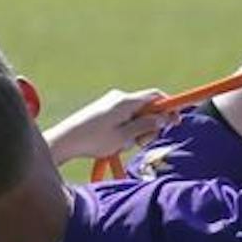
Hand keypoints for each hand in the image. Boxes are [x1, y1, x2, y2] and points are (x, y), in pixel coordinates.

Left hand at [47, 89, 174, 163]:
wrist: (65, 140)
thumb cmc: (93, 140)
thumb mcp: (124, 136)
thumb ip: (145, 126)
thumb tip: (163, 118)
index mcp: (126, 101)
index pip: (156, 96)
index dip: (169, 107)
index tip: (176, 121)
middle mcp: (119, 98)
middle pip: (146, 107)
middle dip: (150, 125)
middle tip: (142, 143)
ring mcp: (110, 103)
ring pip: (135, 115)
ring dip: (136, 131)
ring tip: (123, 146)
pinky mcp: (103, 110)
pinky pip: (123, 118)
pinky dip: (126, 130)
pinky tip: (116, 144)